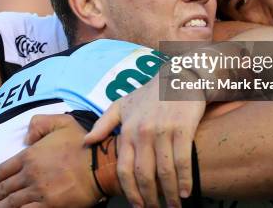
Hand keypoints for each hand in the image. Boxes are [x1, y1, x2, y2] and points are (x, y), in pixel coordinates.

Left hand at [0, 114, 101, 207]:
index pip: (4, 169)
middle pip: (5, 188)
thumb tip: (27, 138)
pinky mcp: (49, 206)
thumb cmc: (82, 143)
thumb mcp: (61, 122)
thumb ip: (39, 124)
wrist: (100, 165)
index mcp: (30, 155)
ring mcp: (38, 192)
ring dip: (1, 207)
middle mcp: (30, 174)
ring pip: (12, 203)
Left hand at [85, 76, 205, 207]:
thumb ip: (104, 124)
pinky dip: (185, 180)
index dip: (130, 191)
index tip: (137, 206)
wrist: (178, 77)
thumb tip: (86, 142)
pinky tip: (186, 192)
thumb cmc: (149, 94)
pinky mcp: (182, 128)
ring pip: (164, 171)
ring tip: (174, 206)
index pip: (123, 168)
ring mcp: (162, 130)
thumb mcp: (122, 104)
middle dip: (150, 198)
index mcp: (127, 130)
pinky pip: (183, 160)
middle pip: (143, 174)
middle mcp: (142, 132)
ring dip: (169, 194)